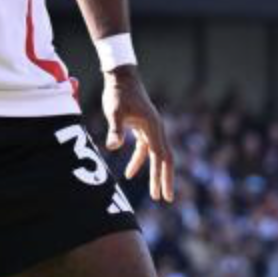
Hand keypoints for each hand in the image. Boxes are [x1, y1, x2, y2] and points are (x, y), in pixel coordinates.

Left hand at [102, 67, 174, 202]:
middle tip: (165, 199)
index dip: (162, 177)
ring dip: (155, 174)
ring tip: (154, 193)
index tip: (162, 194)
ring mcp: (151, 130)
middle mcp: (157, 130)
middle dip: (165, 180)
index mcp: (153, 128)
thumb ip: (115, 130)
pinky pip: (145, 150)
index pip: (161, 158)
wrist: (122, 77)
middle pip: (165, 160)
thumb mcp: (114, 112)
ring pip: (157, 156)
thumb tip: (112, 148)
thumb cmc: (118, 93)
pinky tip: (130, 174)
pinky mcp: (144, 128)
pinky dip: (140, 162)